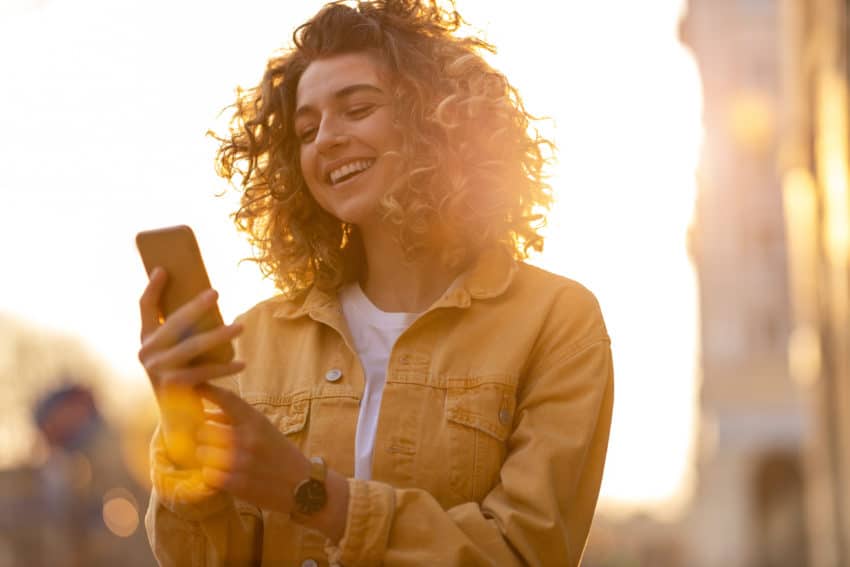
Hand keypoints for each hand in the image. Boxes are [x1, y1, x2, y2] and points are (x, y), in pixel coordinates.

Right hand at [138, 267, 243, 466]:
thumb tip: (210, 301)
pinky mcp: (174, 387)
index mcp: (145, 340)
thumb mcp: (178, 354)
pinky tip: (241, 362)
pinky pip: (204, 371)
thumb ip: (184, 333)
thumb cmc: (184, 380)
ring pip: (193, 346)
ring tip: (241, 327)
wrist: (177, 423)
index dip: (153, 287)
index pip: (144, 307)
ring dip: (220, 335)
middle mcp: (146, 354)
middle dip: (196, 306)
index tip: (164, 268)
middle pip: (173, 322)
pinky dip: (225, 367)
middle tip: (216, 293)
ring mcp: (158, 371)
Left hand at [194, 384, 309, 514]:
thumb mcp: (265, 429)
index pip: (227, 399)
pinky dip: (211, 475)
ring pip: (201, 453)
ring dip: (204, 457)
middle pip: (204, 429)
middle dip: (202, 435)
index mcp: (257, 421)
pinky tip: (221, 475)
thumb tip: (207, 413)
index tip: (194, 387)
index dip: (207, 391)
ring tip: (214, 460)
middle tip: (206, 441)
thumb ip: (238, 419)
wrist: (303, 485)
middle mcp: (248, 438)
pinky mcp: (237, 484)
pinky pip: (207, 475)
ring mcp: (241, 461)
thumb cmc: (281, 454)